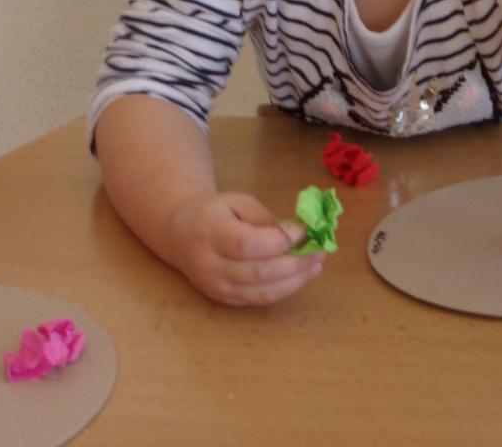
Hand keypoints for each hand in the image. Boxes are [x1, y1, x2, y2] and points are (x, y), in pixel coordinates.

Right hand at [168, 191, 325, 304]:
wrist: (180, 233)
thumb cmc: (215, 212)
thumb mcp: (237, 202)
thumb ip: (264, 219)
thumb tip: (296, 235)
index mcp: (210, 233)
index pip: (248, 244)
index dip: (280, 241)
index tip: (304, 231)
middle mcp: (209, 265)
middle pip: (257, 272)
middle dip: (295, 263)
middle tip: (320, 250)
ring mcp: (215, 286)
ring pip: (260, 292)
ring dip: (295, 280)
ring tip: (317, 264)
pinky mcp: (223, 299)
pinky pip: (258, 299)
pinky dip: (284, 289)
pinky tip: (301, 276)